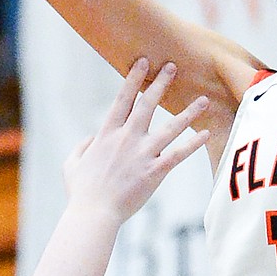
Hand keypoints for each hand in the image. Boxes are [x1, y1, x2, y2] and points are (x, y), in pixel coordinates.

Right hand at [63, 60, 209, 223]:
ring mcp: (142, 154)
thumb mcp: (71, 164)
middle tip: (173, 67)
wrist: (93, 213)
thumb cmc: (81, 192)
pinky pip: (178, 154)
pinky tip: (206, 133)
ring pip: (170, 127)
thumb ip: (81, 147)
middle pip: (148, 105)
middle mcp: (127, 139)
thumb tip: (91, 139)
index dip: (133, 79)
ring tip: (202, 99)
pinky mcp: (155, 171)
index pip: (123, 100)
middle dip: (161, 83)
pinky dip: (193, 144)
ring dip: (188, 112)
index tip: (143, 62)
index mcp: (106, 134)